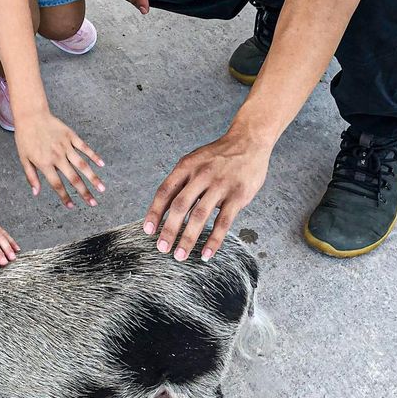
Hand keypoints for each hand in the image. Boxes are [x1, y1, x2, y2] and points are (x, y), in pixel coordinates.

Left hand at [14, 112, 104, 208]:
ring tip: (102, 188)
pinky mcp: (71, 136)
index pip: (57, 184)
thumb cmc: (25, 138)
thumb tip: (36, 193)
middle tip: (93, 203)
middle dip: (84, 192)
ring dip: (93, 177)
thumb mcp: (23, 158)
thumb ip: (31, 176)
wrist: (31, 115)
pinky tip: (102, 164)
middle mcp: (57, 156)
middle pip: (73, 178)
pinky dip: (94, 156)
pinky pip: (84, 147)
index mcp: (45, 163)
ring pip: (82, 165)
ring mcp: (65, 146)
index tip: (72, 206)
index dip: (65, 196)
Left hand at [143, 128, 270, 260]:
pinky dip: (213, 240)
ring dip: (188, 238)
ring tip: (180, 255)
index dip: (155, 212)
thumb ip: (181, 181)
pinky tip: (206, 253)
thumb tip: (164, 207)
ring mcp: (220, 185)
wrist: (248, 142)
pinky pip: (223, 222)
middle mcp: (201, 175)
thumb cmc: (217, 155)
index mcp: (186, 166)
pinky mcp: (238, 196)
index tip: (148, 230)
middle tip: (162, 248)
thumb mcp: (194, 160)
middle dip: (169, 229)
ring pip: (199, 216)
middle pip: (179, 206)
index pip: (165, 191)